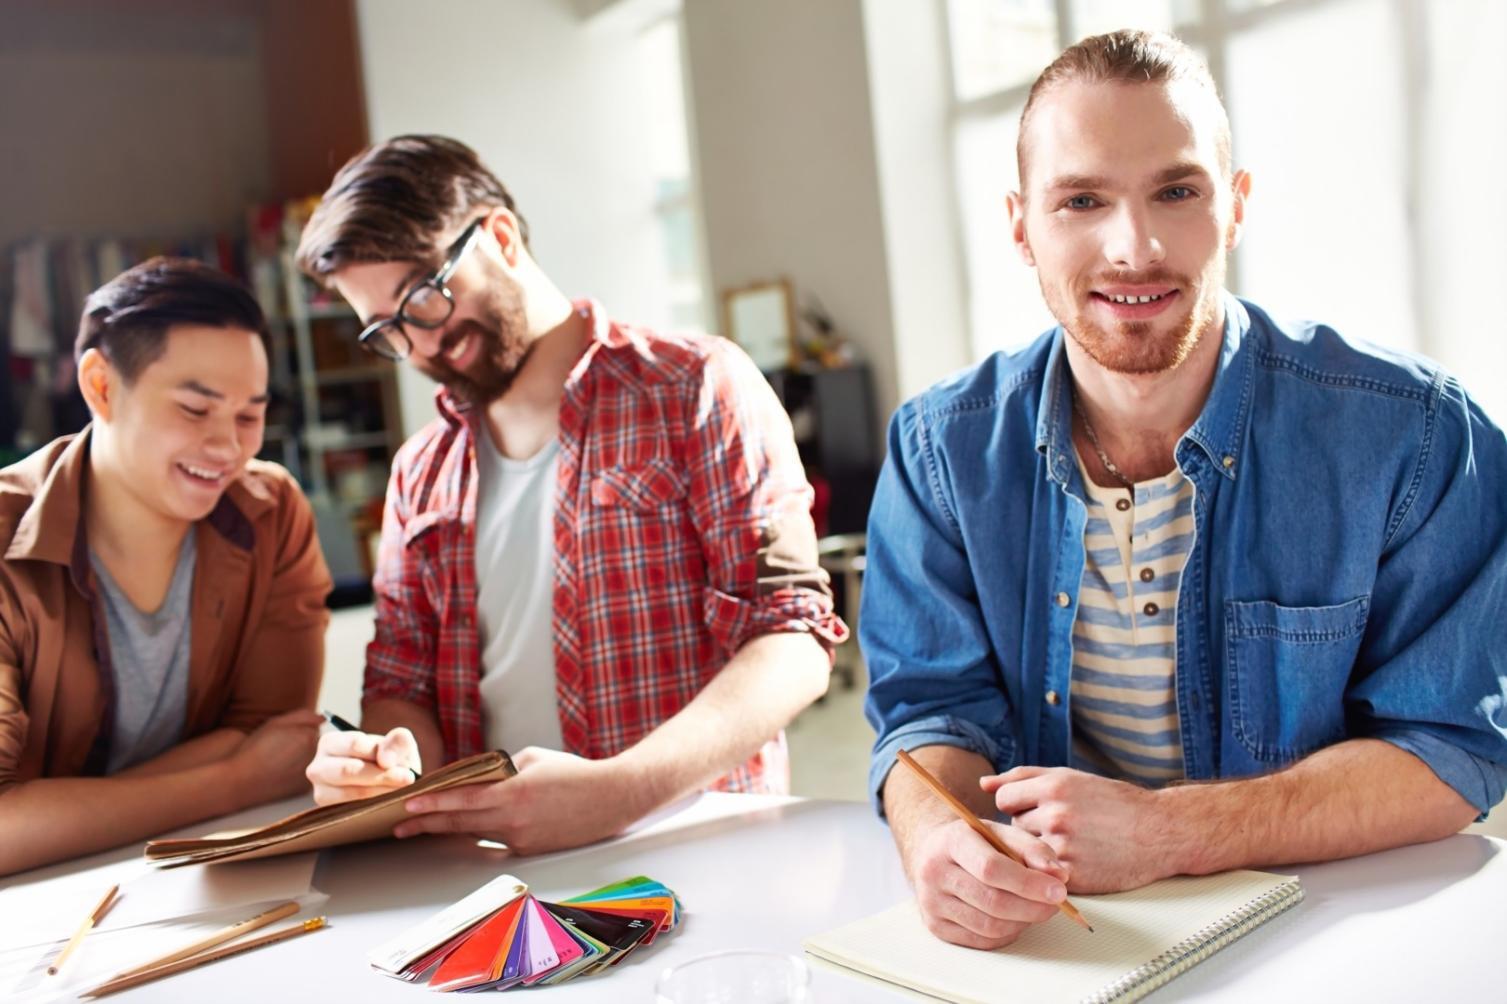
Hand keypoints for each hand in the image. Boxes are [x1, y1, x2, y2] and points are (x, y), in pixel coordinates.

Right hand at [227, 709, 324, 804]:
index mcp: (308, 737)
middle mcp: (314, 756)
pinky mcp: (306, 788)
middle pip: (317, 743)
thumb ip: (303, 716)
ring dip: (303, 757)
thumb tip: (322, 717)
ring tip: (280, 761)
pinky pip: (308, 773)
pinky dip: (299, 771)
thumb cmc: (255, 749)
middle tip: (280, 749)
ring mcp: (311, 773)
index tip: (281, 737)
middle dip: (303, 743)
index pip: (314, 727)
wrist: (240, 780)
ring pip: (313, 758)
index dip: (297, 730)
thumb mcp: (276, 723)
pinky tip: (282, 772)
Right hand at [305, 726, 422, 804]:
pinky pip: (350, 811)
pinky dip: (373, 807)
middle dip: (381, 776)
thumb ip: (397, 741)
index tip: (405, 767)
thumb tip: (385, 760)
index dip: (381, 754)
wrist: (386, 783)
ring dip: (380, 793)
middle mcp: (318, 767)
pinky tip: (389, 802)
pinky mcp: (328, 812)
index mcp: (330, 742)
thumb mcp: (398, 745)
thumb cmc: (389, 759)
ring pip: (349, 792)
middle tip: (408, 780)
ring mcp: (320, 791)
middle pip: (347, 770)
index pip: (355, 744)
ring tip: (401, 791)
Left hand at [393, 747, 643, 854]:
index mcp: (514, 792)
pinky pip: (496, 840)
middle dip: (427, 824)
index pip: (463, 800)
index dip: (433, 803)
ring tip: (427, 825)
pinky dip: (481, 831)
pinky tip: (467, 829)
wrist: (610, 799)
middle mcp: (513, 820)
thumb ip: (501, 768)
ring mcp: (520, 838)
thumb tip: (477, 776)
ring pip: (475, 832)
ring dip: (450, 828)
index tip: (409, 805)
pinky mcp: (528, 849)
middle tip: (401, 826)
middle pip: (460, 823)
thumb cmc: (574, 773)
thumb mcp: (533, 758)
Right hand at [905, 816, 1069, 949]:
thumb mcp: (1002, 833)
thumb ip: (1033, 850)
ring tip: (1036, 909)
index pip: (991, 868)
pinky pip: (981, 940)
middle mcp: (934, 872)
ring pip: (989, 926)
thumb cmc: (974, 842)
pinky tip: (1016, 919)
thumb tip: (1059, 876)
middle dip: (1033, 907)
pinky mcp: (935, 925)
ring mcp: (931, 902)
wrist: (932, 851)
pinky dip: (1007, 934)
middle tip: (1056, 904)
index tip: (1058, 891)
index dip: (1029, 883)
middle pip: (992, 901)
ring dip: (1022, 922)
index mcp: (951, 841)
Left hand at [984, 766, 1175, 892]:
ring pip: (1027, 850)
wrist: (1160, 832)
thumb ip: (1023, 777)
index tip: (1033, 808)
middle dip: (1031, 826)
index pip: (1003, 798)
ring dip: (1040, 848)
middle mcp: (1056, 815)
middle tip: (1064, 825)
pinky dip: (1054, 868)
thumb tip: (983, 785)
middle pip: (1014, 825)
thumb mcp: (1070, 777)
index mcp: (1054, 787)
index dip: (1016, 804)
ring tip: (1073, 841)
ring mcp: (1064, 847)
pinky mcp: (1073, 875)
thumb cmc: (1114, 803)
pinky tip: (1079, 858)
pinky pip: (1043, 873)